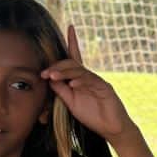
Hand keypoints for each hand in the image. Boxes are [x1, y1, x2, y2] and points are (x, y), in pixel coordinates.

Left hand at [41, 24, 131, 142]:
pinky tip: (72, 84)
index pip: (74, 59)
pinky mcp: (105, 88)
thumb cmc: (93, 116)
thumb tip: (49, 79)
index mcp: (81, 79)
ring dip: (64, 72)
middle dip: (57, 66)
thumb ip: (61, 91)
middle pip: (73, 64)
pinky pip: (91, 81)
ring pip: (79, 71)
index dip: (73, 42)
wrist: (111, 129)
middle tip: (44, 73)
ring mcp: (98, 81)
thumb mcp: (71, 104)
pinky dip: (80, 81)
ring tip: (52, 76)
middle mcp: (89, 77)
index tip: (70, 27)